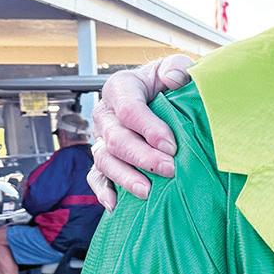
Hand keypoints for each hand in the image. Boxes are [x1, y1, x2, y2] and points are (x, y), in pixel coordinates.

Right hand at [89, 56, 192, 209]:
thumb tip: (174, 78)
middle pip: (116, 139)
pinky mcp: (104, 159)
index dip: (149, 128)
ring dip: (125, 177)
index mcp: (121, 87)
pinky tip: (115, 205)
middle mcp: (106, 114)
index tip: (172, 145)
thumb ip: (178, 67)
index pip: (129, 108)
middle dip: (142, 157)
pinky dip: (103, 191)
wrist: (161, 97)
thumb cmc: (169, 82)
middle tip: (169, 169)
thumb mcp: (175, 67)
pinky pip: (96, 177)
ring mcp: (102, 138)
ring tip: (147, 191)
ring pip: (104, 160)